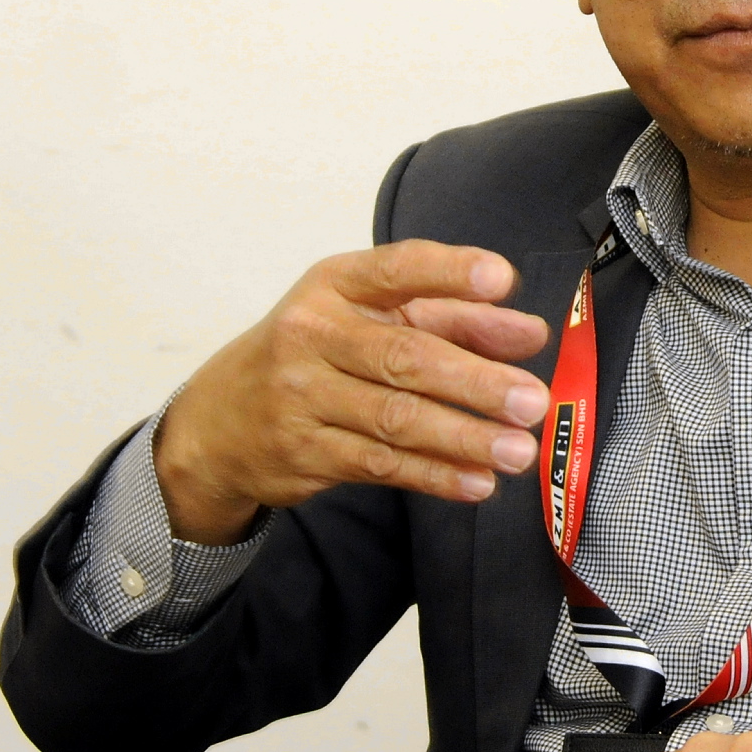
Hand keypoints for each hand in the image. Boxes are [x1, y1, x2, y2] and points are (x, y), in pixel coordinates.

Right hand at [153, 240, 550, 543]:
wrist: (219, 421)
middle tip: (533, 401)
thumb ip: (455, 317)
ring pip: (395, 419)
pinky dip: (434, 475)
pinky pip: (380, 465)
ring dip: (464, 438)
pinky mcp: (304, 452)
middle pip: (405, 357)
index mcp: (336, 285)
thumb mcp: (373, 317)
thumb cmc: (318, 353)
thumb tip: (528, 332)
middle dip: (476, 381)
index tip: (502, 280)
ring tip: (519, 451)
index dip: (451, 272)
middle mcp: (312, 335)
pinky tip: (477, 482)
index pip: (398, 269)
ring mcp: (302, 397)